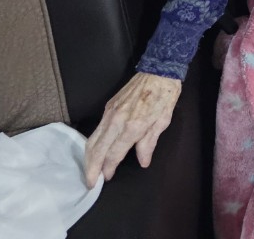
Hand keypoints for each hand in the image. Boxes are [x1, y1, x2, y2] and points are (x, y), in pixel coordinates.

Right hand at [83, 72, 181, 186]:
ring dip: (88, 157)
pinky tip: (95, 151)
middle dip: (91, 168)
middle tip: (90, 183)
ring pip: (92, 139)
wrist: (158, 70)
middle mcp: (116, 121)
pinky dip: (92, 144)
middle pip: (97, 150)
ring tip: (89, 171)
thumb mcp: (163, 120)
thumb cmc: (165, 96)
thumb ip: (150, 142)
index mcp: (132, 126)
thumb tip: (143, 162)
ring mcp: (109, 113)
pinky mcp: (108, 106)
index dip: (108, 168)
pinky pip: (96, 129)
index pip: (114, 154)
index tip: (106, 179)